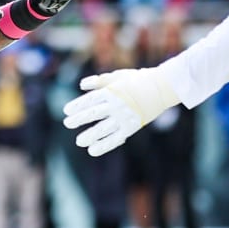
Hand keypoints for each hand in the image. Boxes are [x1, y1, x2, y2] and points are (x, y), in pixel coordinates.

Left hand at [62, 67, 178, 156]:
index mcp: (112, 92)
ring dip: (90, 136)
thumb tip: (82, 85)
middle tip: (67, 124)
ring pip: (103, 129)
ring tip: (79, 141)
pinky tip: (92, 150)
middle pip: (94, 114)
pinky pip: (115, 139)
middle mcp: (116, 105)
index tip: (66, 111)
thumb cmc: (137, 80)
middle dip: (79, 120)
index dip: (77, 106)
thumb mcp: (117, 76)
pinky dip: (103, 145)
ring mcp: (124, 117)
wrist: (162, 88)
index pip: (90, 100)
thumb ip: (99, 81)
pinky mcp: (131, 127)